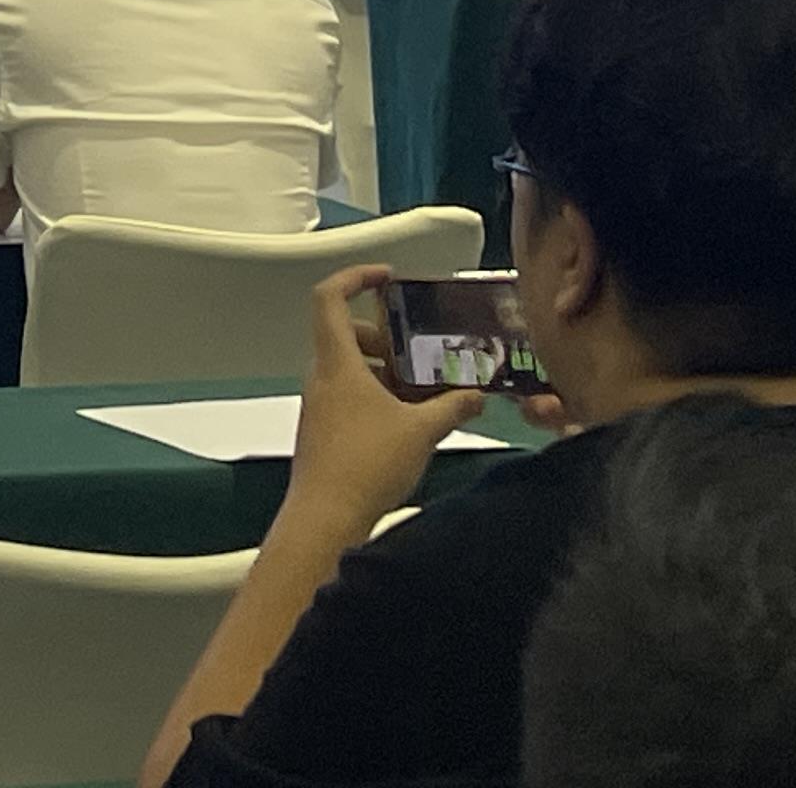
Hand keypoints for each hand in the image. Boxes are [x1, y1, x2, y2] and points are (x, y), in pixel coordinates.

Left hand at [290, 264, 480, 526]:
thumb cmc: (367, 464)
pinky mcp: (322, 431)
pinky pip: (346, 396)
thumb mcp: (422, 431)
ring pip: (347, 369)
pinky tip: (405, 423)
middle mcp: (321, 377)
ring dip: (382, 371)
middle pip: (343, 334)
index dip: (354, 277)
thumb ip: (453, 407)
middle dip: (382, 337)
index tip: (386, 277)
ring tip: (421, 392)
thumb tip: (477, 395)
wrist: (326, 518)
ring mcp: (318, 405)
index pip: (329, 298)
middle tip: (416, 354)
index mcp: (337, 363)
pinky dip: (373, 396)